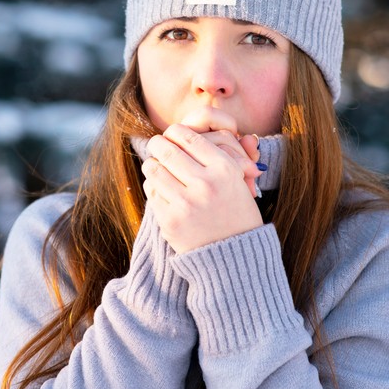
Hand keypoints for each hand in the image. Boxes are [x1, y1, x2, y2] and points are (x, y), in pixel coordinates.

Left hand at [141, 123, 264, 252]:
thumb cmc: (236, 212)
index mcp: (225, 169)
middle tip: (156, 146)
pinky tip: (161, 189)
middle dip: (157, 145)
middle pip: (166, 149)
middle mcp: (206, 184)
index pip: (188, 137)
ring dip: (152, 165)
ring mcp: (186, 203)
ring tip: (157, 167)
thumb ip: (215, 155)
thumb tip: (184, 132)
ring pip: (153, 168)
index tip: (171, 135)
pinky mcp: (170, 220)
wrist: (234, 256)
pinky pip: (151, 191)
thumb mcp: (238, 180)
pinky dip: (153, 187)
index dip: (174, 132)